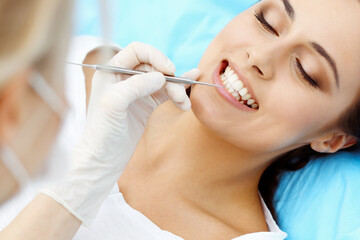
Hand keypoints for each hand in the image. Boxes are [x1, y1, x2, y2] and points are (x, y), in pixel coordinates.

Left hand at [42, 42, 198, 225]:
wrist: (103, 159)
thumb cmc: (101, 132)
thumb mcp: (114, 104)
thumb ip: (135, 85)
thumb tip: (161, 76)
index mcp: (111, 71)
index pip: (137, 51)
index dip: (155, 55)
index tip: (169, 69)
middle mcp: (124, 77)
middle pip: (154, 66)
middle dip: (169, 77)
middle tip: (179, 94)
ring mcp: (137, 91)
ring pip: (162, 81)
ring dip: (176, 89)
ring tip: (184, 104)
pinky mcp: (146, 105)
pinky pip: (165, 93)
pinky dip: (177, 95)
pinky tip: (187, 96)